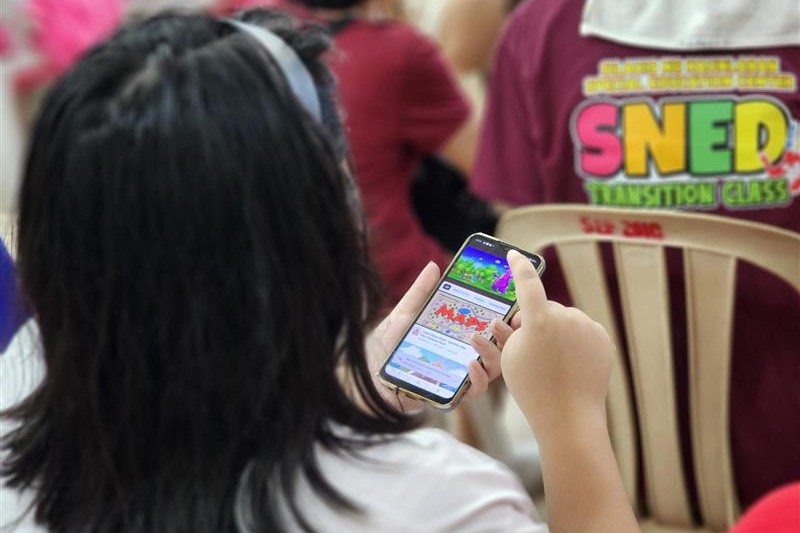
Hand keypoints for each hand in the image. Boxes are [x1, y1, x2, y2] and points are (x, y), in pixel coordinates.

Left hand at [367, 261, 509, 410]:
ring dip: (492, 352)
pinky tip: (470, 363)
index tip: (516, 305)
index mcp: (458, 337)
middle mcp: (464, 357)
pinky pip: (474, 390)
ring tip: (477, 337)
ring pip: (493, 369)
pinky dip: (477, 378)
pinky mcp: (451, 395)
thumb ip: (420, 293)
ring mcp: (460, 377)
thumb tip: (433, 266)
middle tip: (506, 319)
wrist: (366, 377)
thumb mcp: (404, 315)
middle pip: (500, 347)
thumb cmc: (386, 347)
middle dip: (508, 334)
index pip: (490, 328)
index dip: (508, 318)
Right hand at [501, 250, 614, 436]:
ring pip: (565, 320)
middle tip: (532, 349)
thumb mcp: (510, 356)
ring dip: (557, 332)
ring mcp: (587, 327)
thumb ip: (515, 331)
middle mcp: (565, 317)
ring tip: (554, 363)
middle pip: (545, 309)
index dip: (519, 266)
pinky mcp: (602, 338)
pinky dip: (575, 342)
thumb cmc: (532, 387)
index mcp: (538, 320)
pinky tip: (571, 364)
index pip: (526, 282)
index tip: (514, 255)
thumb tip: (529, 320)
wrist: (569, 416)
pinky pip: (583, 331)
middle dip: (537, 322)